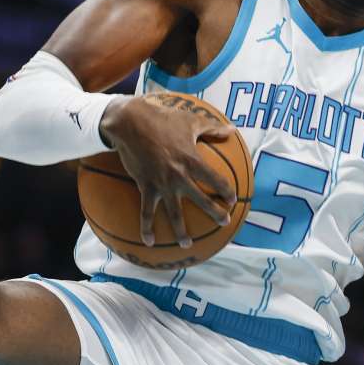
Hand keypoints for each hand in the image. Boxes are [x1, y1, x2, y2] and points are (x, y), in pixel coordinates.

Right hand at [99, 94, 236, 246]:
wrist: (131, 123)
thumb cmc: (162, 119)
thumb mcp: (190, 120)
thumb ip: (212, 128)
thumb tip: (231, 130)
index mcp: (192, 160)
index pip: (216, 179)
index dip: (226, 190)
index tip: (232, 198)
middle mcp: (179, 176)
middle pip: (202, 199)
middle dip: (215, 213)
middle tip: (225, 222)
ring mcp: (162, 184)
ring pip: (174, 213)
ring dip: (181, 231)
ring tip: (187, 245)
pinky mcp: (145, 187)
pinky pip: (146, 212)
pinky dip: (147, 228)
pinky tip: (149, 241)